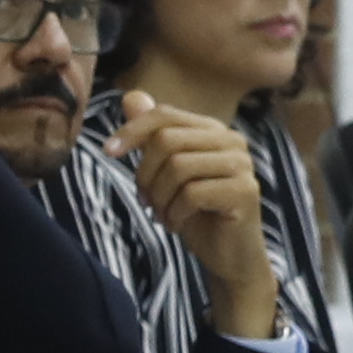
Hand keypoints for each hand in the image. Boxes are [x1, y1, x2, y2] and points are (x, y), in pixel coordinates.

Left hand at [115, 89, 286, 337]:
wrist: (228, 255)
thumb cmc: (196, 213)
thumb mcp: (165, 173)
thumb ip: (152, 136)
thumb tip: (131, 96)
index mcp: (212, 130)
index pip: (164, 115)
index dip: (132, 130)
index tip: (108, 152)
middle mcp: (232, 140)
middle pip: (167, 141)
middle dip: (145, 175)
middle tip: (147, 201)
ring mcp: (242, 165)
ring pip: (178, 167)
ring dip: (159, 198)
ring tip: (164, 214)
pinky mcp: (244, 192)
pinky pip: (192, 194)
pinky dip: (175, 213)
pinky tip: (177, 224)